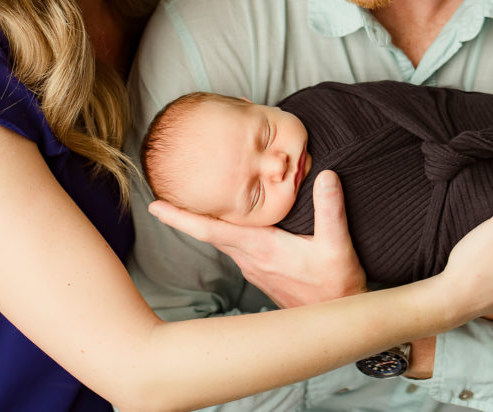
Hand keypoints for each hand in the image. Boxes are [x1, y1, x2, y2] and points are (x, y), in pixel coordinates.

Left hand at [148, 170, 365, 306]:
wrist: (338, 317)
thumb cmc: (337, 284)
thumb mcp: (337, 245)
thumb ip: (330, 209)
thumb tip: (324, 175)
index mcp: (261, 248)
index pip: (210, 231)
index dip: (181, 218)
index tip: (155, 206)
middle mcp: (250, 258)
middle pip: (208, 233)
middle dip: (182, 216)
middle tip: (158, 198)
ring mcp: (254, 266)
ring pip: (220, 240)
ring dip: (201, 224)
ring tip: (185, 204)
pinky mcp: (261, 270)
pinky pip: (233, 246)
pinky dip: (221, 231)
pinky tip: (225, 221)